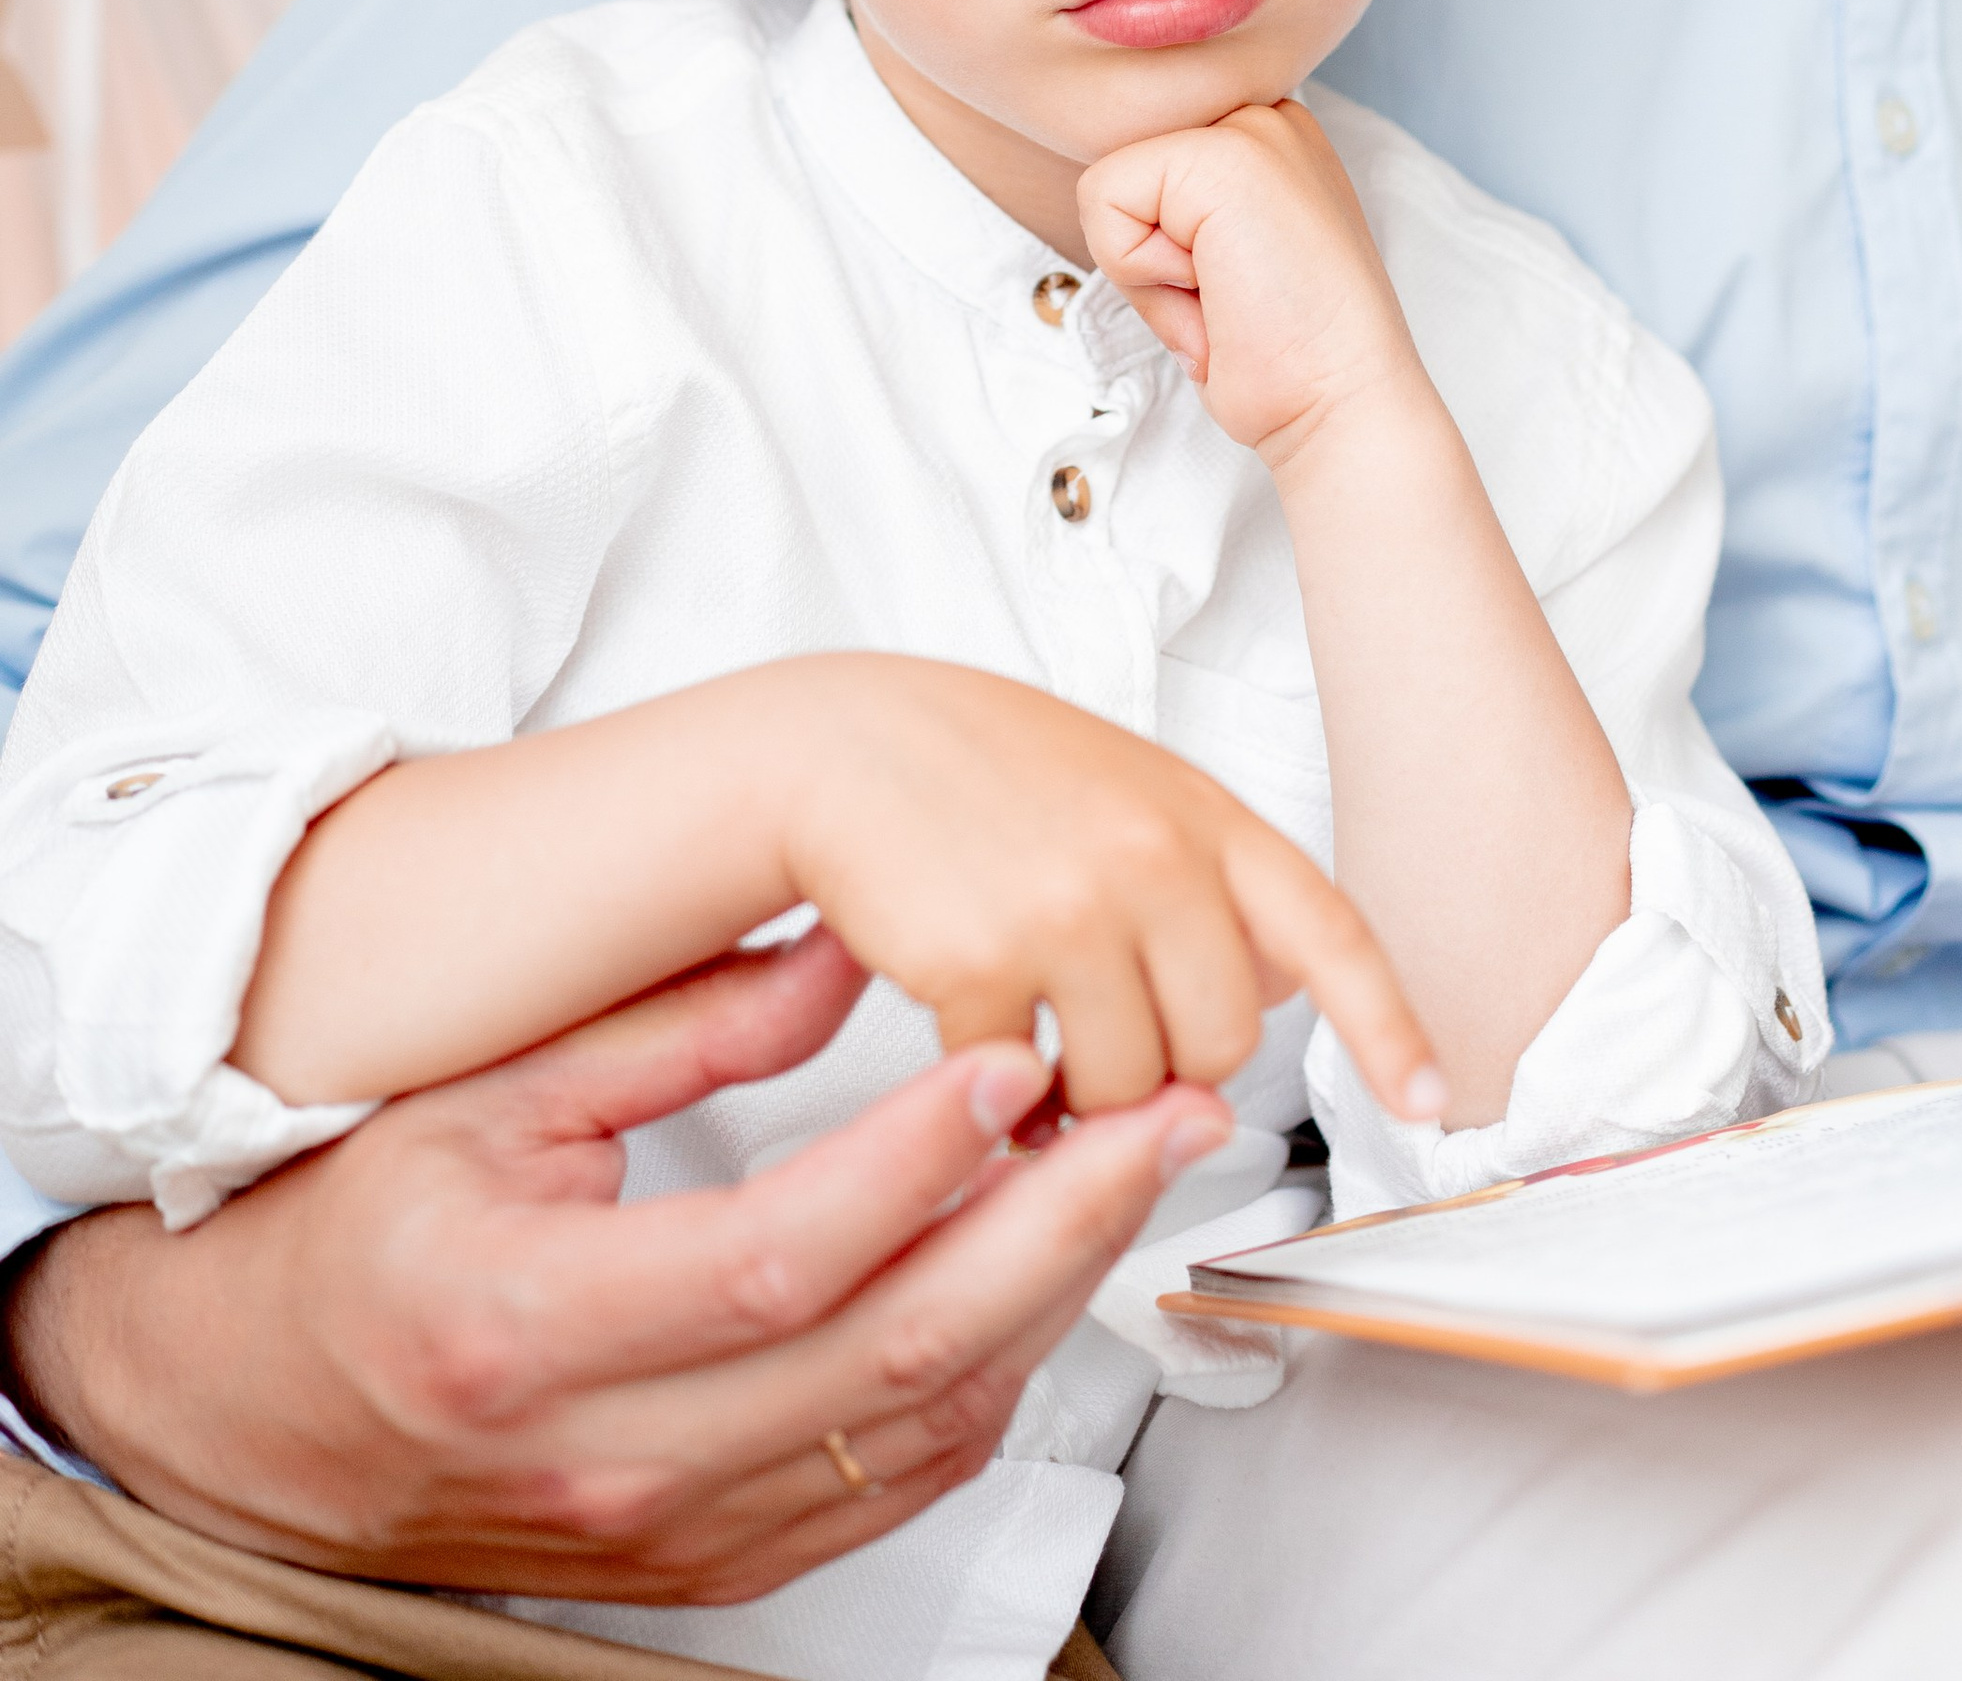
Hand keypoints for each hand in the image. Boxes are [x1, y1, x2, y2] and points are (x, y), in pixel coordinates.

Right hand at [5, 932, 1227, 1597]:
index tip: (1017, 1054)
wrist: (247, 1417)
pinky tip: (1050, 1270)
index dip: (917, 1159)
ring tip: (1143, 1167)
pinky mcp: (712, 1567)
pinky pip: (895, 1482)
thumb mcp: (489, 1094)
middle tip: (1161, 1109)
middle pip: (891, 1358)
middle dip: (1059, 1223)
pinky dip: (998, 1375)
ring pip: (920, 1428)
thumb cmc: (356, 1235)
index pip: (780, 1255)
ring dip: (1058, 1295)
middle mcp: (609, 1458)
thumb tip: (836, 947)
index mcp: (531, 1326)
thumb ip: (670, 1023)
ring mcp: (669, 1533)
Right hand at [783, 659, 1443, 1120]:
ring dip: (1086, 1097)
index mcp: (1202, 815)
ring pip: (1130, 1088)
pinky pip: (1030, 1089)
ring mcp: (1072, 906)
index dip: (1388, 1024)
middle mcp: (1153, 857)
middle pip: (1223, 1047)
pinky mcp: (985, 960)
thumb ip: (1205, 877)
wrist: (845, 742)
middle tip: (1111, 1044)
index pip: (1328, 929)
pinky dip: (1008, 1097)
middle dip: (1172, 1073)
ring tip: (1041, 1047)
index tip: (1432, 1100)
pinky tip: (981, 1049)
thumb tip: (1278, 992)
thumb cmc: (983, 770)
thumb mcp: (1125, 790)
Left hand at [1078, 98, 1428, 463]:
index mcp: (1270, 139)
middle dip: (1150, 258)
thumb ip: (1187, 211)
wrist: (1338, 403)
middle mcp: (1266, 117)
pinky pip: (1104, 198)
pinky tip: (1214, 291)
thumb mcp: (1231, 257)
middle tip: (1229, 301)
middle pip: (1124, 175)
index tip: (1237, 293)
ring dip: (1147, 271)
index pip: (1146, 171)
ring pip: (1109, 186)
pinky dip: (1140, 270)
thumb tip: (1112, 199)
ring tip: (1225, 298)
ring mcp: (1250, 127)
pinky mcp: (1220, 153)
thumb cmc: (1285, 356)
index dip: (1162, 251)